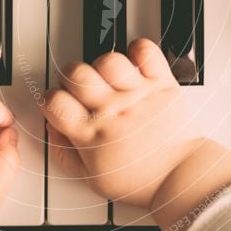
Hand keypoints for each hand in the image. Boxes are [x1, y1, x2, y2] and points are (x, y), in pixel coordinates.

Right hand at [41, 39, 230, 230]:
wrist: (179, 175)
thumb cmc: (138, 179)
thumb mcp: (90, 177)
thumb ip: (63, 152)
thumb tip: (52, 126)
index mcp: (91, 135)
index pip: (55, 102)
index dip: (51, 100)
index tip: (59, 103)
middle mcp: (112, 111)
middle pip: (76, 74)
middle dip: (71, 78)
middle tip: (81, 89)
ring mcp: (137, 95)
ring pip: (108, 60)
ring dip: (103, 65)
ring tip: (108, 79)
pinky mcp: (161, 85)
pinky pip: (146, 52)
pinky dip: (138, 51)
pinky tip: (134, 65)